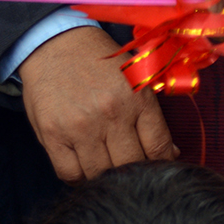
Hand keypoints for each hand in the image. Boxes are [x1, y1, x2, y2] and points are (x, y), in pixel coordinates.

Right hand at [19, 27, 176, 182]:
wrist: (55, 45)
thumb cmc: (99, 62)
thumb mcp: (135, 78)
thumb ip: (151, 116)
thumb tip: (170, 153)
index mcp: (138, 98)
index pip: (158, 147)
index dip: (161, 163)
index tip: (157, 168)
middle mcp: (112, 114)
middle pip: (131, 164)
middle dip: (134, 172)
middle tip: (131, 169)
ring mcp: (81, 126)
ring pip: (100, 173)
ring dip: (105, 176)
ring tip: (106, 167)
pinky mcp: (53, 135)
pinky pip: (69, 173)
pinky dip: (77, 178)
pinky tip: (83, 167)